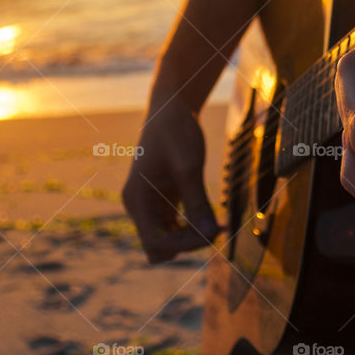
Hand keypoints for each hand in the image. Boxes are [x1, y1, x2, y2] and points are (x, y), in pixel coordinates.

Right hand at [122, 94, 220, 262]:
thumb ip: (198, 203)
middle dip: (186, 245)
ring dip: (191, 237)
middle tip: (216, 227)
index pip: (155, 242)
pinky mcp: (164, 200)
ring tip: (218, 222)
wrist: (171, 106)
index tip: (214, 230)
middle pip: (158, 248)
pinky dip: (192, 228)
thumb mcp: (189, 167)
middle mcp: (139, 206)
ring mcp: (151, 204)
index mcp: (136, 199)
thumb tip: (211, 235)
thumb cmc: (176, 131)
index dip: (185, 244)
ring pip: (167, 240)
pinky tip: (212, 218)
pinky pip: (175, 228)